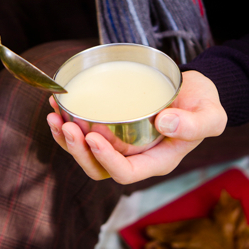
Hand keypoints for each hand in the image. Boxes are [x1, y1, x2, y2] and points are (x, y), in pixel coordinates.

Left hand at [46, 70, 226, 183]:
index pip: (125, 173)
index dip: (106, 160)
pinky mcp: (108, 129)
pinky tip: (57, 105)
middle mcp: (133, 157)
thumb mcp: (209, 114)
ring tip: (55, 116)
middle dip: (77, 150)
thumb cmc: (201, 104)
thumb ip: (194, 123)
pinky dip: (65, 122)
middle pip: (97, 167)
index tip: (92, 137)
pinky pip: (81, 133)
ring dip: (64, 138)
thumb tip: (165, 123)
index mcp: (156, 161)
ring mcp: (118, 145)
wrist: (191, 91)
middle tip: (67, 126)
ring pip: (84, 152)